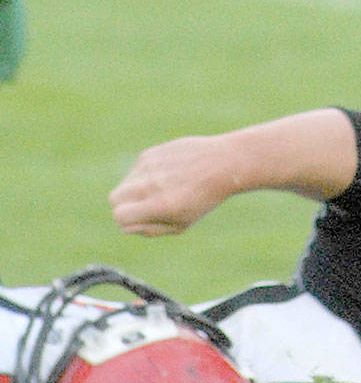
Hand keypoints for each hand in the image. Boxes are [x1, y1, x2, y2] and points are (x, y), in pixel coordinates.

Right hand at [110, 133, 236, 234]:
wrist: (224, 163)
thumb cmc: (203, 198)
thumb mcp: (181, 224)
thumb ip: (150, 229)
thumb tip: (126, 225)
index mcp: (160, 205)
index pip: (119, 216)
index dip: (128, 220)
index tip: (142, 217)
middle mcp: (152, 184)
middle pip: (114, 198)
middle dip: (126, 204)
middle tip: (146, 204)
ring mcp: (150, 165)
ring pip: (125, 182)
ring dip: (136, 188)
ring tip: (163, 188)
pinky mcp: (152, 152)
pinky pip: (137, 169)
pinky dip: (146, 174)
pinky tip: (167, 173)